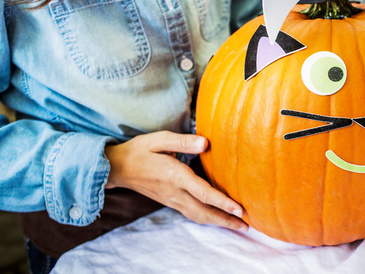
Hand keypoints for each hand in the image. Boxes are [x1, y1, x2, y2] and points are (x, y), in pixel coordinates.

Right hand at [105, 131, 247, 231]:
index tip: (239, 209)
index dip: (222, 202)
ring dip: (219, 222)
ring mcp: (172, 199)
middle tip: (247, 225)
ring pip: (198, 215)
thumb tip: (205, 143)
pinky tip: (218, 218)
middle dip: (226, 220)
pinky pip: (192, 213)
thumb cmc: (140, 150)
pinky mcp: (170, 201)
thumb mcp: (159, 139)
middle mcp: (175, 192)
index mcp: (175, 176)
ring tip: (237, 225)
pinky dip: (207, 218)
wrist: (117, 168)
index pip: (203, 192)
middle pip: (204, 211)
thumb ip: (183, 142)